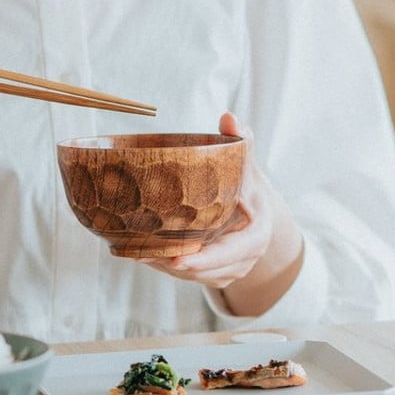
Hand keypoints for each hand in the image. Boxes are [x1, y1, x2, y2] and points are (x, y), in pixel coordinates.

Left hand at [141, 113, 304, 314]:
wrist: (257, 212)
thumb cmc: (249, 185)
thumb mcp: (248, 165)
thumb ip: (240, 143)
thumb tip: (229, 118)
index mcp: (257, 235)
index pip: (233, 252)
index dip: (207, 259)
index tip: (179, 260)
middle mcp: (245, 258)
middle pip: (208, 270)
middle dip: (175, 266)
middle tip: (144, 255)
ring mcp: (230, 270)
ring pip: (194, 276)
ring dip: (166, 267)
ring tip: (136, 253)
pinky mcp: (214, 274)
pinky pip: (188, 275)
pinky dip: (166, 266)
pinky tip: (142, 253)